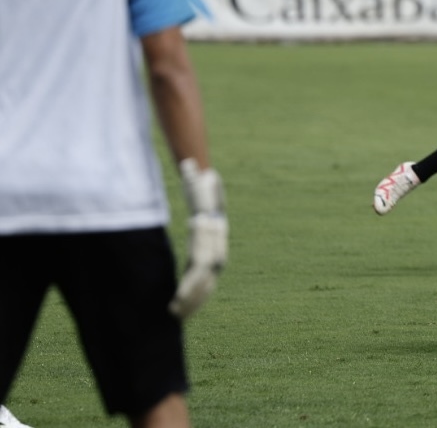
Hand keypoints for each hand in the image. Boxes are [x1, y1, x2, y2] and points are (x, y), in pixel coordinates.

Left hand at [170, 159, 227, 318]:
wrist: (211, 188)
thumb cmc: (200, 187)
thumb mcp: (197, 183)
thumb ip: (193, 179)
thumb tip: (189, 164)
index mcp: (213, 233)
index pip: (205, 262)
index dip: (192, 281)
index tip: (177, 295)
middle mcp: (218, 245)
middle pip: (208, 277)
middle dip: (194, 295)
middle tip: (174, 311)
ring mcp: (216, 254)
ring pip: (209, 283)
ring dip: (195, 300)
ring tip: (177, 315)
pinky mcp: (209, 260)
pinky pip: (206, 282)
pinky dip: (196, 297)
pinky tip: (180, 310)